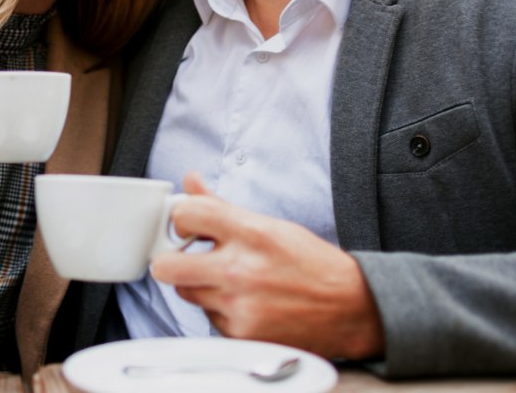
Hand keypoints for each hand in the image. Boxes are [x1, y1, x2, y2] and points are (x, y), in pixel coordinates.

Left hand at [151, 172, 384, 360]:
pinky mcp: (241, 335)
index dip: (181, 219)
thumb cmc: (309, 263)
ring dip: (199, 286)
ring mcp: (239, 306)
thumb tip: (190, 181)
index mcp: (250, 233)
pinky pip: (208, 318)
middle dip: (170, 260)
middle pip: (165, 267)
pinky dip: (220, 311)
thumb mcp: (268, 224)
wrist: (350, 308)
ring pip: (186, 294)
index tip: (188, 226)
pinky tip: (244, 303)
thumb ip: (221, 206)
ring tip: (228, 281)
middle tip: (184, 258)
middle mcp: (240, 270)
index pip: (185, 215)